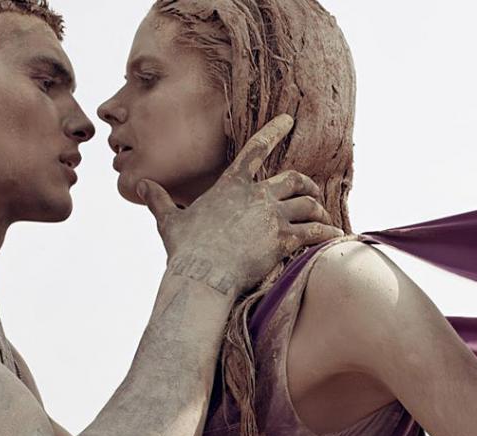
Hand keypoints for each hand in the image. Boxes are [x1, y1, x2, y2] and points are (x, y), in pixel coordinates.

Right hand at [139, 114, 344, 294]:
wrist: (201, 274)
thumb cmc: (184, 250)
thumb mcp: (168, 221)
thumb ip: (158, 200)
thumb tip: (139, 184)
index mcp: (231, 186)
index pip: (255, 150)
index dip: (274, 132)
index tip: (290, 120)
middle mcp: (256, 196)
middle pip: (293, 180)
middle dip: (306, 185)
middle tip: (312, 192)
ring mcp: (272, 216)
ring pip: (309, 205)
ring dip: (318, 212)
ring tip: (323, 221)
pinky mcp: (283, 238)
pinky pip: (315, 232)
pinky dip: (328, 233)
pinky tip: (337, 237)